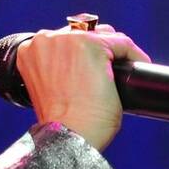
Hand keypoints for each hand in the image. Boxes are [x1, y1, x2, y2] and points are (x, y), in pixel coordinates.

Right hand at [15, 23, 150, 150]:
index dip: (82, 56)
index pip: (64, 42)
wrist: (67, 135)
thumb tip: (84, 65)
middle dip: (99, 49)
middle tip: (111, 70)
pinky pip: (122, 43)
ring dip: (116, 51)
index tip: (94, 70)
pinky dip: (133, 55)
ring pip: (104, 36)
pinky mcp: (93, 46)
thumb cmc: (60, 123)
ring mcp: (68, 40)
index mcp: (29, 51)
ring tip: (126, 70)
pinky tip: (139, 66)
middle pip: (83, 33)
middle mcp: (45, 40)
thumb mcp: (49, 89)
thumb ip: (58, 71)